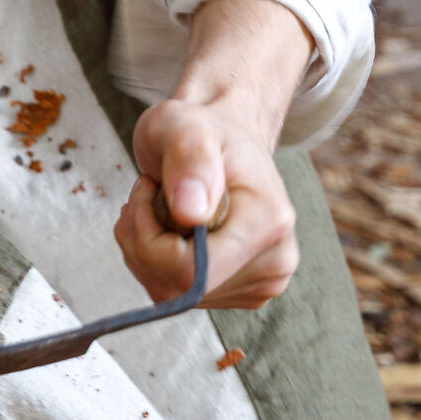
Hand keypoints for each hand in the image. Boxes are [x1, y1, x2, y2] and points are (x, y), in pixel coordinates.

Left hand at [112, 0, 310, 311]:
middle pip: (179, 288)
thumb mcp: (184, 125)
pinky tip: (167, 227)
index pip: (193, 271)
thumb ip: (190, 160)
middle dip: (143, 241)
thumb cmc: (201, 127)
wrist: (221, 140)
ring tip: (159, 204)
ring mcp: (261, 283)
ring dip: (145, 250)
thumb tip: (191, 214)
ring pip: (173, 295)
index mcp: (271, 222)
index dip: (150, 239)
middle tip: (147, 192)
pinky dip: (155, 262)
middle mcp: (276, 262)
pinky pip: (177, 295)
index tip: (145, 190)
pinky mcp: (241, 293)